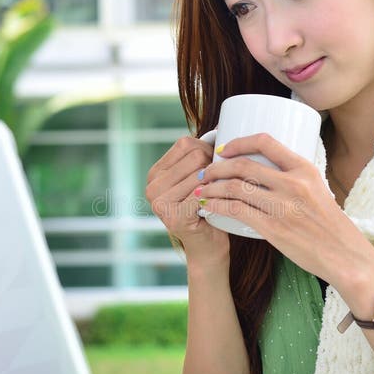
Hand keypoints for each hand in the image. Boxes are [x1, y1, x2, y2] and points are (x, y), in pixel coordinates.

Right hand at [145, 136, 229, 261]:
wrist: (208, 246)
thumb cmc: (208, 208)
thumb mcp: (198, 178)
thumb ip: (201, 155)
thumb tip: (221, 127)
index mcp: (155, 173)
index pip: (185, 144)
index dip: (207, 151)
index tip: (216, 166)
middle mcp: (151, 186)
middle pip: (195, 157)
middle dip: (214, 166)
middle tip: (222, 183)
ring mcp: (159, 203)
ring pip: (201, 175)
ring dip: (217, 182)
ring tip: (222, 193)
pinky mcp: (172, 217)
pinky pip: (202, 195)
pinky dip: (215, 198)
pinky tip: (219, 205)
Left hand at [195, 133, 373, 293]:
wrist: (345, 255)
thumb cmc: (330, 225)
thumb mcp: (318, 190)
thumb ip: (293, 181)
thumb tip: (264, 175)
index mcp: (304, 169)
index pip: (266, 142)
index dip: (239, 142)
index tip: (224, 150)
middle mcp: (293, 183)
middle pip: (244, 165)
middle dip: (217, 168)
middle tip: (205, 173)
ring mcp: (282, 206)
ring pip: (235, 188)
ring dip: (211, 188)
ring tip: (200, 191)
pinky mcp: (274, 228)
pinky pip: (236, 211)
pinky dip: (217, 207)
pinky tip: (208, 208)